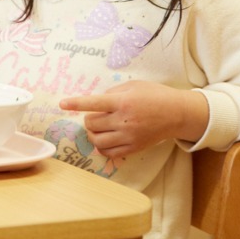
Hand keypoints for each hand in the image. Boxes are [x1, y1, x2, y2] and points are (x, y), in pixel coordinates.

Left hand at [59, 80, 208, 157]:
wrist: (177, 114)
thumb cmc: (155, 95)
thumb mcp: (133, 86)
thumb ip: (112, 93)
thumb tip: (96, 101)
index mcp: (122, 102)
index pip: (93, 103)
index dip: (75, 103)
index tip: (62, 104)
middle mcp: (124, 121)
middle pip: (91, 124)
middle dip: (88, 119)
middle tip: (96, 115)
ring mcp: (129, 137)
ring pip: (97, 141)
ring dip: (92, 134)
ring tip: (98, 128)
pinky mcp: (133, 148)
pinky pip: (109, 153)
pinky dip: (101, 147)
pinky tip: (104, 140)